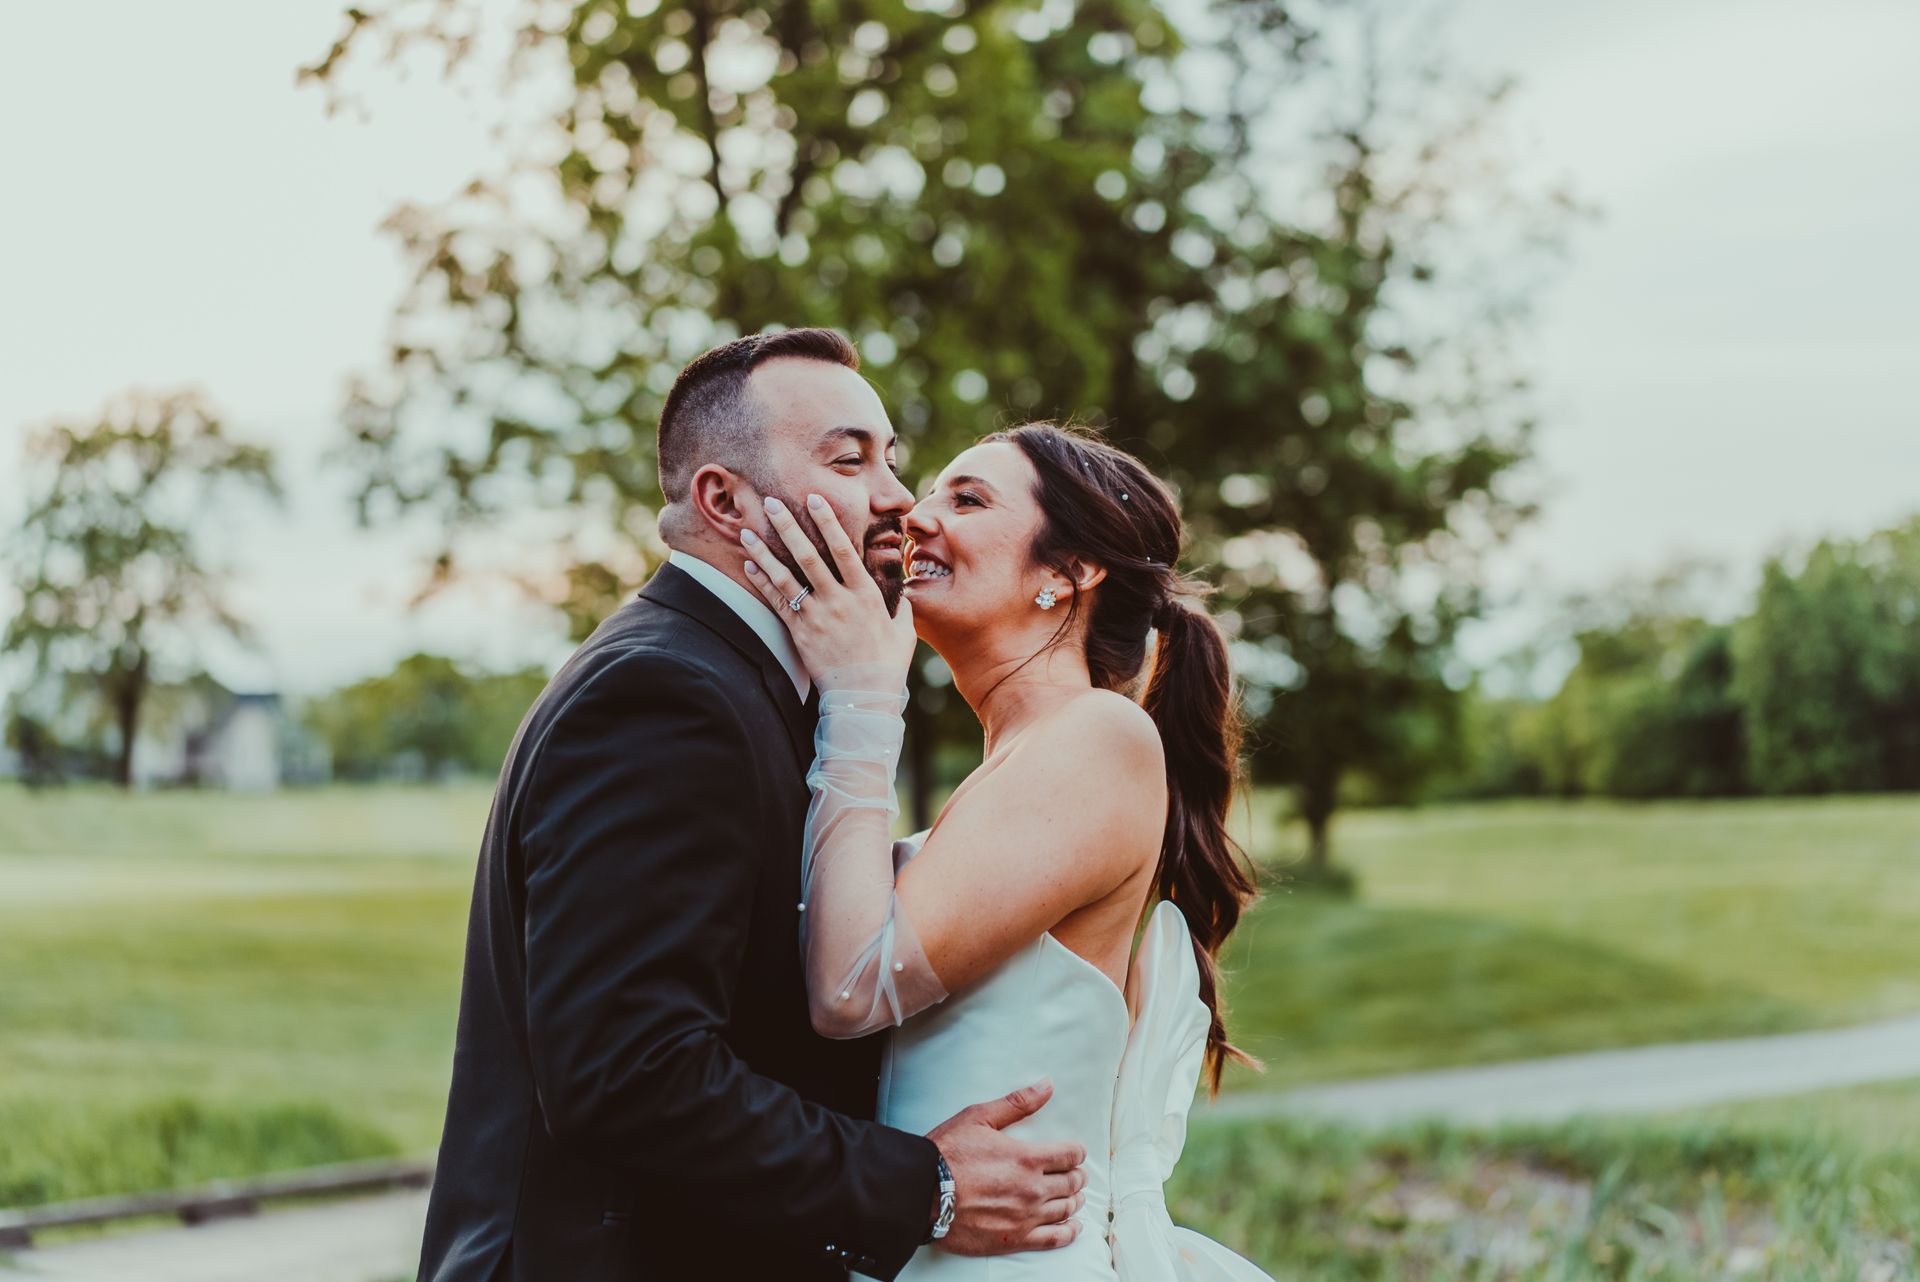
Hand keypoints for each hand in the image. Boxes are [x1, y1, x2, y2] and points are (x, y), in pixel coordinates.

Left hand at [740, 494, 915, 691]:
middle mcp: (838, 600)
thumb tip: (904, 591)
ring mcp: (816, 617)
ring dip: (764, 552)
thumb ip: (901, 606)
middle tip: (772, 502)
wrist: (863, 697)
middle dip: (789, 527)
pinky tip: (749, 565)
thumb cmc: (887, 665)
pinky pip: (777, 603)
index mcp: (865, 594)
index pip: (844, 549)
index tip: (815, 499)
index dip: (828, 522)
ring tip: (747, 530)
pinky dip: (762, 582)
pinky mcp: (800, 633)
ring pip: (786, 577)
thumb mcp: (904, 631)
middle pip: (808, 556)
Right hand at [925, 1079, 1088, 1256]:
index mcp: (1026, 1158)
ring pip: (1065, 1209)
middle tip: (1076, 1174)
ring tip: (1074, 1197)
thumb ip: (1017, 1103)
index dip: (1077, 1152)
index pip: (1070, 1155)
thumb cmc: (947, 1154)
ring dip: (1074, 1200)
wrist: (922, 1194)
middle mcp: (1031, 1189)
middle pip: (1071, 1183)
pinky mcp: (1014, 1239)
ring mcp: (1024, 1217)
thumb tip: (1046, 1086)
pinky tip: (1073, 1227)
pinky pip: (1053, 1239)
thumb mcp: (979, 1117)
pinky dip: (1068, 1232)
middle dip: (1077, 1176)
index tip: (1076, 1152)